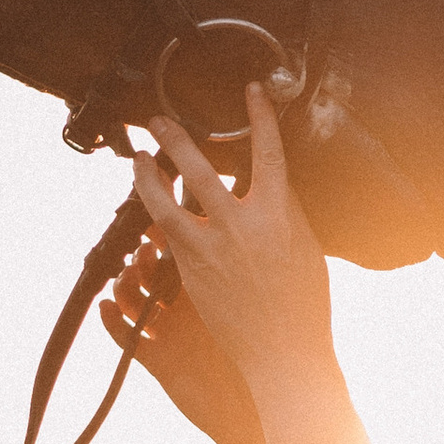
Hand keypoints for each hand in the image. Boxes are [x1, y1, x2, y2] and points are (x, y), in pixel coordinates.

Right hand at [99, 234, 264, 443]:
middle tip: (144, 248)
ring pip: (133, 301)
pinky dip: (111, 321)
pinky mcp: (157, 361)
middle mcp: (189, 309)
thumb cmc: (271, 357)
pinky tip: (106, 306)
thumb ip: (240, 269)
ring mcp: (171, 334)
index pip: (183, 253)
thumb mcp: (253, 304)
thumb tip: (239, 224)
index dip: (166, 235)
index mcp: (212, 291)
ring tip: (127, 276)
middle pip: (152, 272)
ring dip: (124, 285)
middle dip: (142, 257)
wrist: (263, 413)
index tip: (162, 219)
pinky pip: (125, 338)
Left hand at [131, 87, 334, 392]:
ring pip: (163, 201)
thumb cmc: (303, 304)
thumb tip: (275, 184)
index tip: (252, 92)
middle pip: (197, 167)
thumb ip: (287, 211)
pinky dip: (154, 216)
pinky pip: (163, 235)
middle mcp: (240, 225)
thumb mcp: (306, 247)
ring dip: (146, 177)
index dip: (259, 116)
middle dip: (174, 138)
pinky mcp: (189, 271)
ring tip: (137, 160)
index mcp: (278, 213)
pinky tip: (147, 207)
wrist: (283, 351)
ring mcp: (209, 248)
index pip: (268, 151)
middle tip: (159, 121)